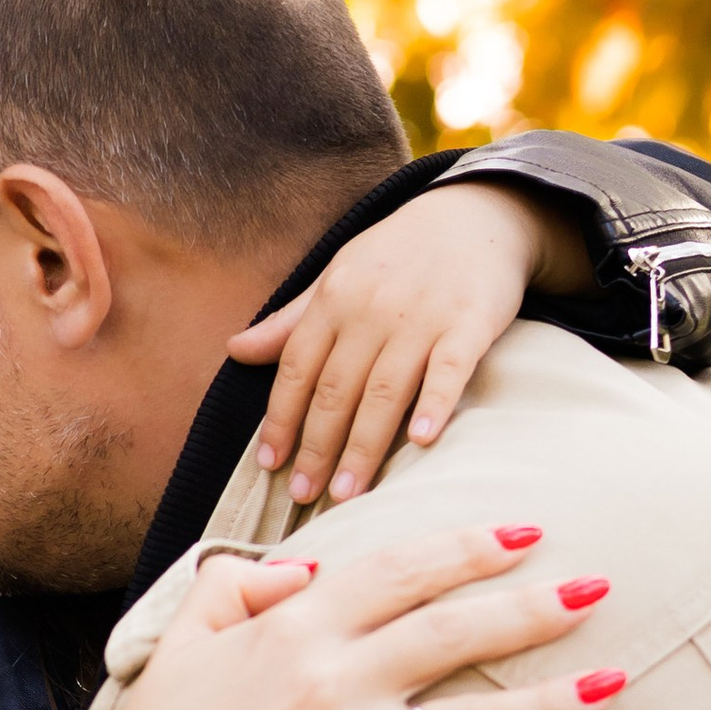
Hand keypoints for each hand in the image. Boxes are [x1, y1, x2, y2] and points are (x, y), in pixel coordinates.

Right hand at [34, 523, 615, 709]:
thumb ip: (233, 587)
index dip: (470, 548)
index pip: (401, 572)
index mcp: (295, 632)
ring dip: (553, 700)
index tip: (527, 534)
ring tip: (614, 682)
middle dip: (536, 606)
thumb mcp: (178, 645)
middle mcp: (334, 684)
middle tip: (600, 587)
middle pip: (456, 632)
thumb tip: (297, 571)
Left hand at [229, 183, 589, 507]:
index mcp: (334, 300)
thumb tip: (234, 351)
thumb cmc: (398, 255)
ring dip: (364, 446)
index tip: (270, 466)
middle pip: (336, 389)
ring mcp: (422, 317)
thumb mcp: (338, 277)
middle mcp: (372, 310)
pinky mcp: (471, 322)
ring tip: (346, 493)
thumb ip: (291, 321)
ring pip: (385, 390)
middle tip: (303, 497)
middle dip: (316, 446)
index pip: (297, 370)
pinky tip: (421, 442)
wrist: (476, 212)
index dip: (281, 420)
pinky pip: (450, 369)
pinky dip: (435, 404)